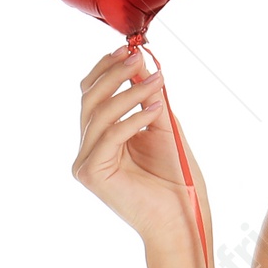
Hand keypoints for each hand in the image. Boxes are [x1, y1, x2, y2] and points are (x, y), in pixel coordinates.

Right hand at [72, 43, 205, 245]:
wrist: (182, 219)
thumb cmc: (176, 179)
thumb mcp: (162, 126)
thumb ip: (148, 97)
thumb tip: (141, 61)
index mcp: (101, 137)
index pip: (93, 94)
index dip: (106, 68)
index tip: (129, 49)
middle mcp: (88, 148)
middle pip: (89, 99)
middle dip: (113, 74)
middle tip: (137, 57)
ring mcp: (85, 162)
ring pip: (99, 114)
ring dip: (130, 93)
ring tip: (157, 82)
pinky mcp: (90, 173)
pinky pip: (110, 135)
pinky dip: (133, 118)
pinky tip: (156, 108)